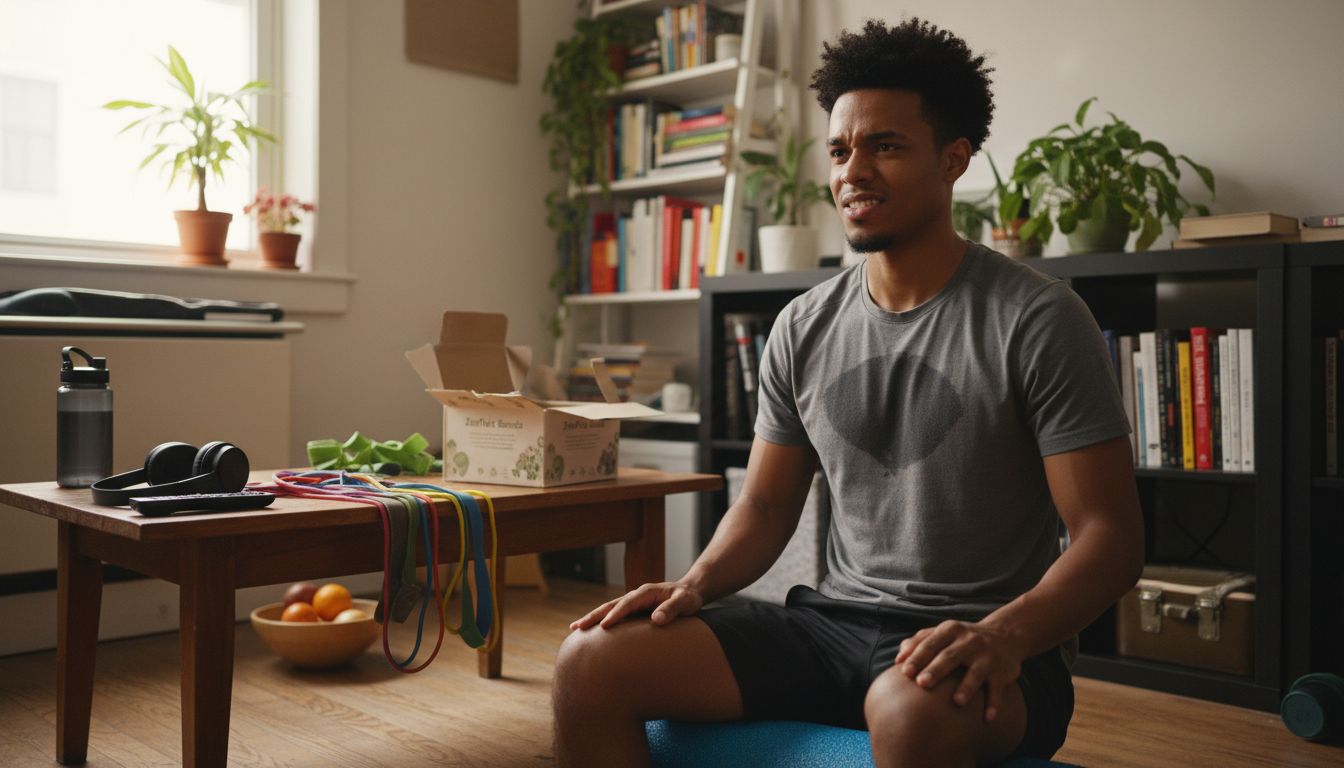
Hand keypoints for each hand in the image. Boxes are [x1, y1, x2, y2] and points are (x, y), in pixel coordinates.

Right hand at [568, 581, 704, 630]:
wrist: (689, 592)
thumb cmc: (688, 598)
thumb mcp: (685, 602)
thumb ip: (672, 609)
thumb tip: (656, 620)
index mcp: (646, 592)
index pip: (627, 604)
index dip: (615, 614)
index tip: (604, 626)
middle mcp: (635, 596)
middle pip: (610, 605)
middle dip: (593, 616)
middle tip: (577, 627)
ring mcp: (632, 603)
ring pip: (608, 609)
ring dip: (592, 618)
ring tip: (574, 629)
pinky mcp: (633, 611)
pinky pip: (614, 615)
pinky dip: (601, 621)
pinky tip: (590, 632)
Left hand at [894, 620, 1023, 722]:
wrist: (1005, 635)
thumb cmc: (963, 638)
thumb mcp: (944, 633)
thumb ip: (920, 641)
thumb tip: (899, 658)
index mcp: (951, 630)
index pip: (931, 643)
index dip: (918, 657)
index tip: (904, 672)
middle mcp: (970, 641)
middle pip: (950, 656)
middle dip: (936, 669)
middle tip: (922, 683)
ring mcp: (987, 656)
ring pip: (976, 672)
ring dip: (967, 687)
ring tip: (957, 702)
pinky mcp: (1002, 672)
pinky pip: (997, 689)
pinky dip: (993, 703)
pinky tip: (987, 718)